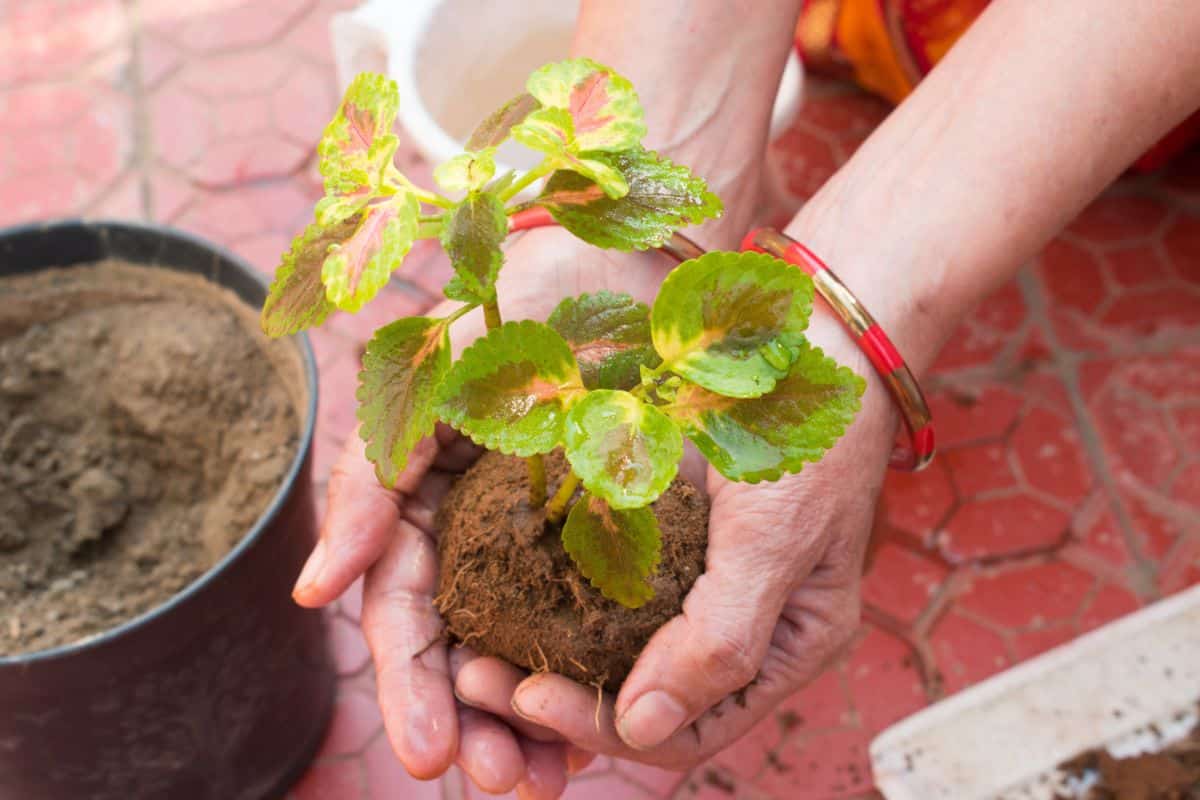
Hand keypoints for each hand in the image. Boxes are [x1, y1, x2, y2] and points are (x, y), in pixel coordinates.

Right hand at [292, 227, 686, 796]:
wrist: (624, 253)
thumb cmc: (517, 304)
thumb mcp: (425, 382)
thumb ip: (368, 482)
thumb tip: (312, 595)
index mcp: (422, 499)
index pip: (401, 611)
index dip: (410, 686)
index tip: (433, 756)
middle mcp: (473, 527)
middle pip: (459, 648)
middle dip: (473, 724)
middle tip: (503, 784)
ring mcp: (538, 532)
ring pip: (523, 644)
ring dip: (530, 720)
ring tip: (549, 780)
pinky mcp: (605, 529)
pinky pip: (591, 614)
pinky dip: (589, 670)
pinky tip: (605, 721)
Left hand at [480, 311, 899, 768]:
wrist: (809, 344)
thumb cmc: (809, 440)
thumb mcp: (776, 539)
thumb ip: (721, 637)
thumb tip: (641, 728)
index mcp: (776, 655)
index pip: (679, 732)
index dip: (597, 727)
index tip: (525, 695)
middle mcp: (731, 635)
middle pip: (633, 707)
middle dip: (551, 704)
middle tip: (470, 677)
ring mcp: (689, 590)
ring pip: (606, 658)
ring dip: (537, 661)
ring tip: (464, 652)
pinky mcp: (654, 542)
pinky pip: (595, 591)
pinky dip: (544, 602)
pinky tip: (493, 591)